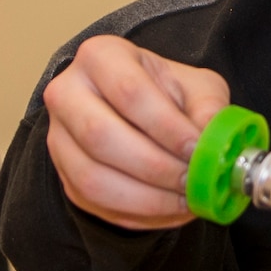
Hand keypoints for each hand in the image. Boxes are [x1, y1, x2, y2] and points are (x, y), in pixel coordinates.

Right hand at [43, 35, 231, 229]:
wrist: (140, 112)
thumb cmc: (169, 94)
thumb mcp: (198, 87)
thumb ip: (209, 108)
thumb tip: (212, 139)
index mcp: (101, 57)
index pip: (129, 91)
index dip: (165, 126)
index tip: (197, 149)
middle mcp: (67, 93)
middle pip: (100, 135)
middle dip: (154, 166)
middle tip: (192, 180)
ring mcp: (58, 137)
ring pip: (92, 177)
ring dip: (145, 198)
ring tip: (185, 200)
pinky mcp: (64, 174)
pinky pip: (94, 203)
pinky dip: (137, 213)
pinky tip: (170, 209)